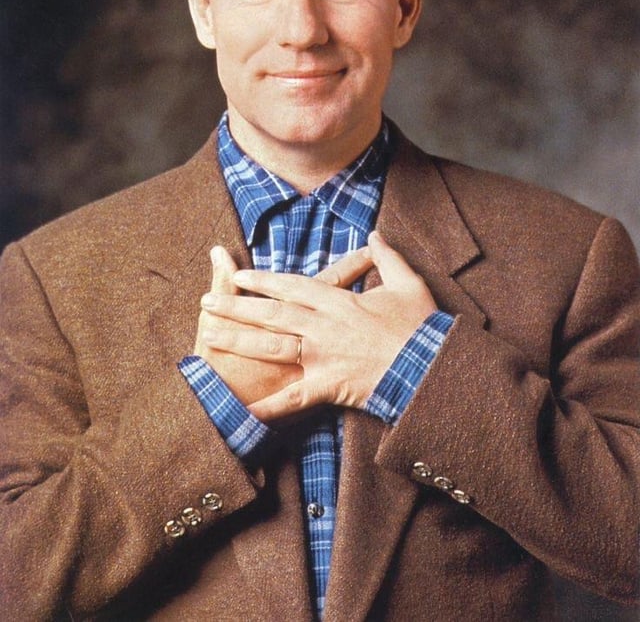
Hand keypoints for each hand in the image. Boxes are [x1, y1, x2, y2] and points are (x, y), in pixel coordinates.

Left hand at [201, 232, 436, 421]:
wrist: (432, 368)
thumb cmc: (421, 326)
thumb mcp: (408, 283)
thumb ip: (387, 258)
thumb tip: (376, 234)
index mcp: (338, 301)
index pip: (291, 285)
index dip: (262, 280)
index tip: (238, 274)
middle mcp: (323, 326)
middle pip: (271, 313)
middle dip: (236, 306)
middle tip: (205, 301)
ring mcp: (322, 357)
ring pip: (272, 346)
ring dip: (239, 340)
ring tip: (210, 336)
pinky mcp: (329, 386)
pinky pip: (292, 398)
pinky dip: (266, 405)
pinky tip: (242, 409)